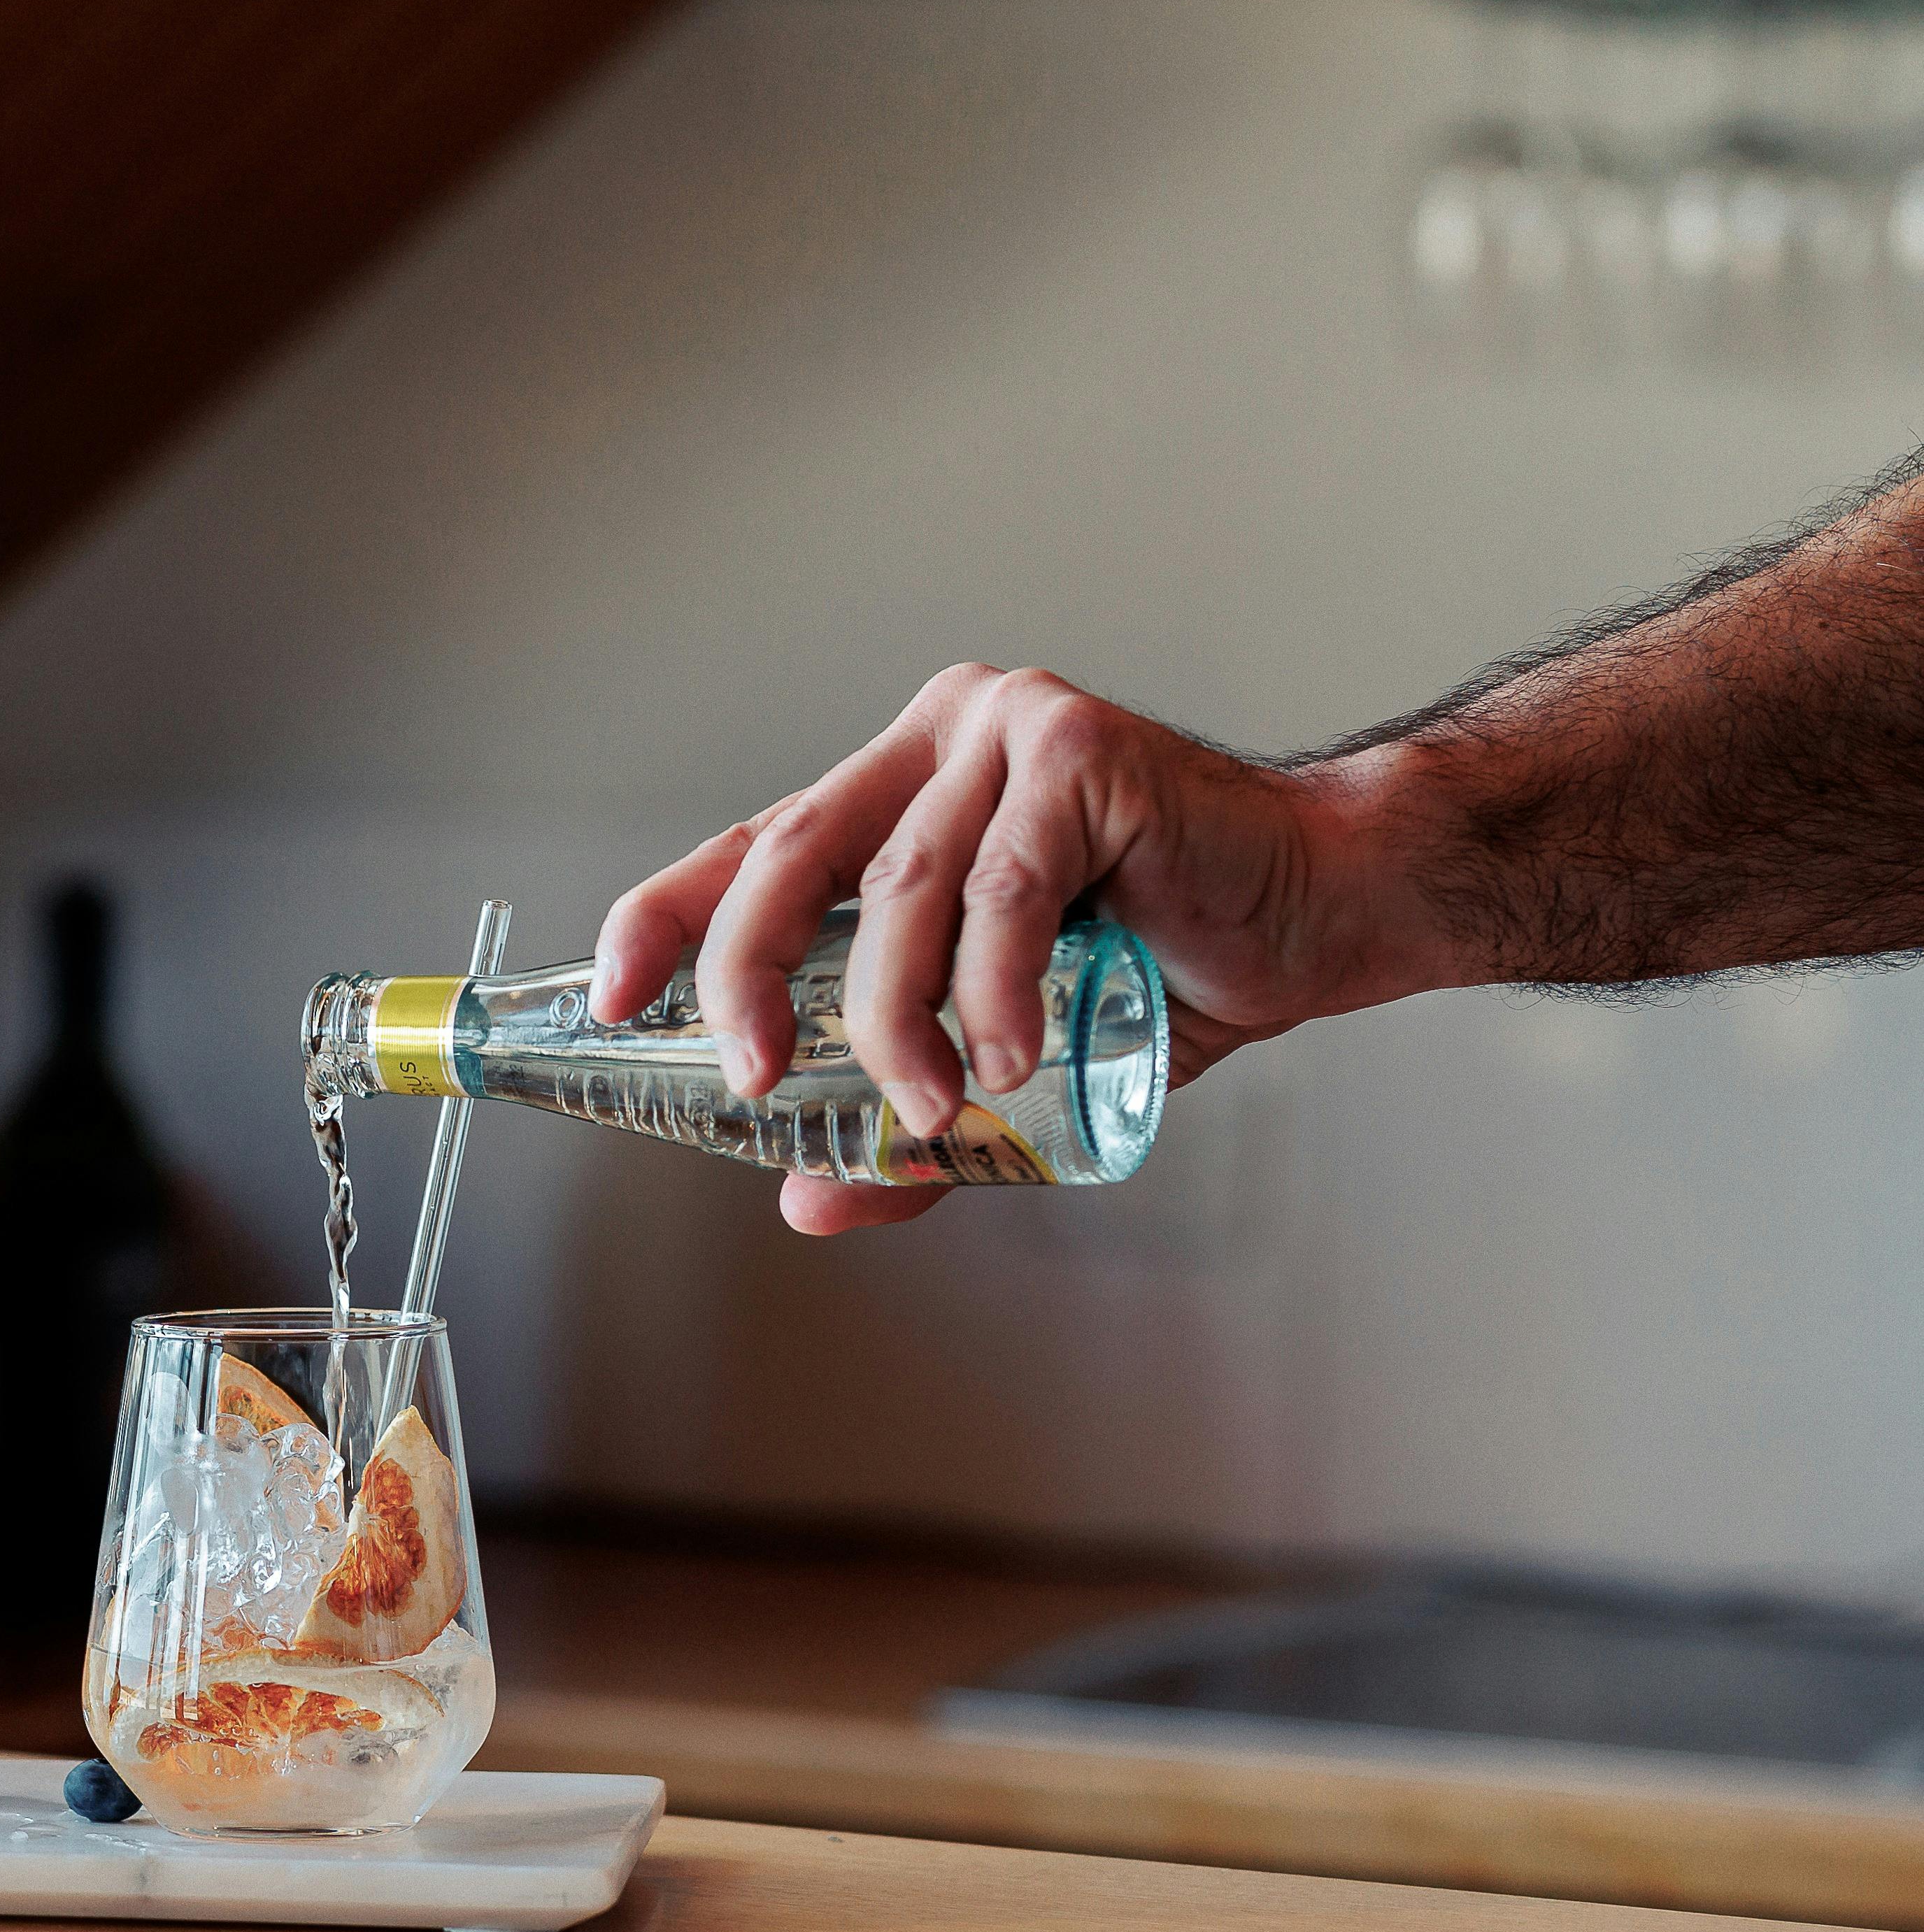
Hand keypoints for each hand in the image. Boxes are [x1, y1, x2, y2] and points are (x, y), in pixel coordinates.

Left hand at [594, 665, 1435, 1232]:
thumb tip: (808, 1200)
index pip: (747, 850)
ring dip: (895, 1021)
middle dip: (748, 982)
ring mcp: (1005, 732)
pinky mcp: (1079, 752)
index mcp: (896, 790)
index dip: (664, 920)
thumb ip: (907, 1117)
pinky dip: (991, 992)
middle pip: (790, 861)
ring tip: (929, 1108)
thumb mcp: (1006, 1057)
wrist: (1324, 911)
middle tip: (753, 1082)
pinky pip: (999, 892)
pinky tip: (1008, 1061)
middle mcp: (936, 741)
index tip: (607, 998)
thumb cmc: (1166, 964)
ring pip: (896, 893)